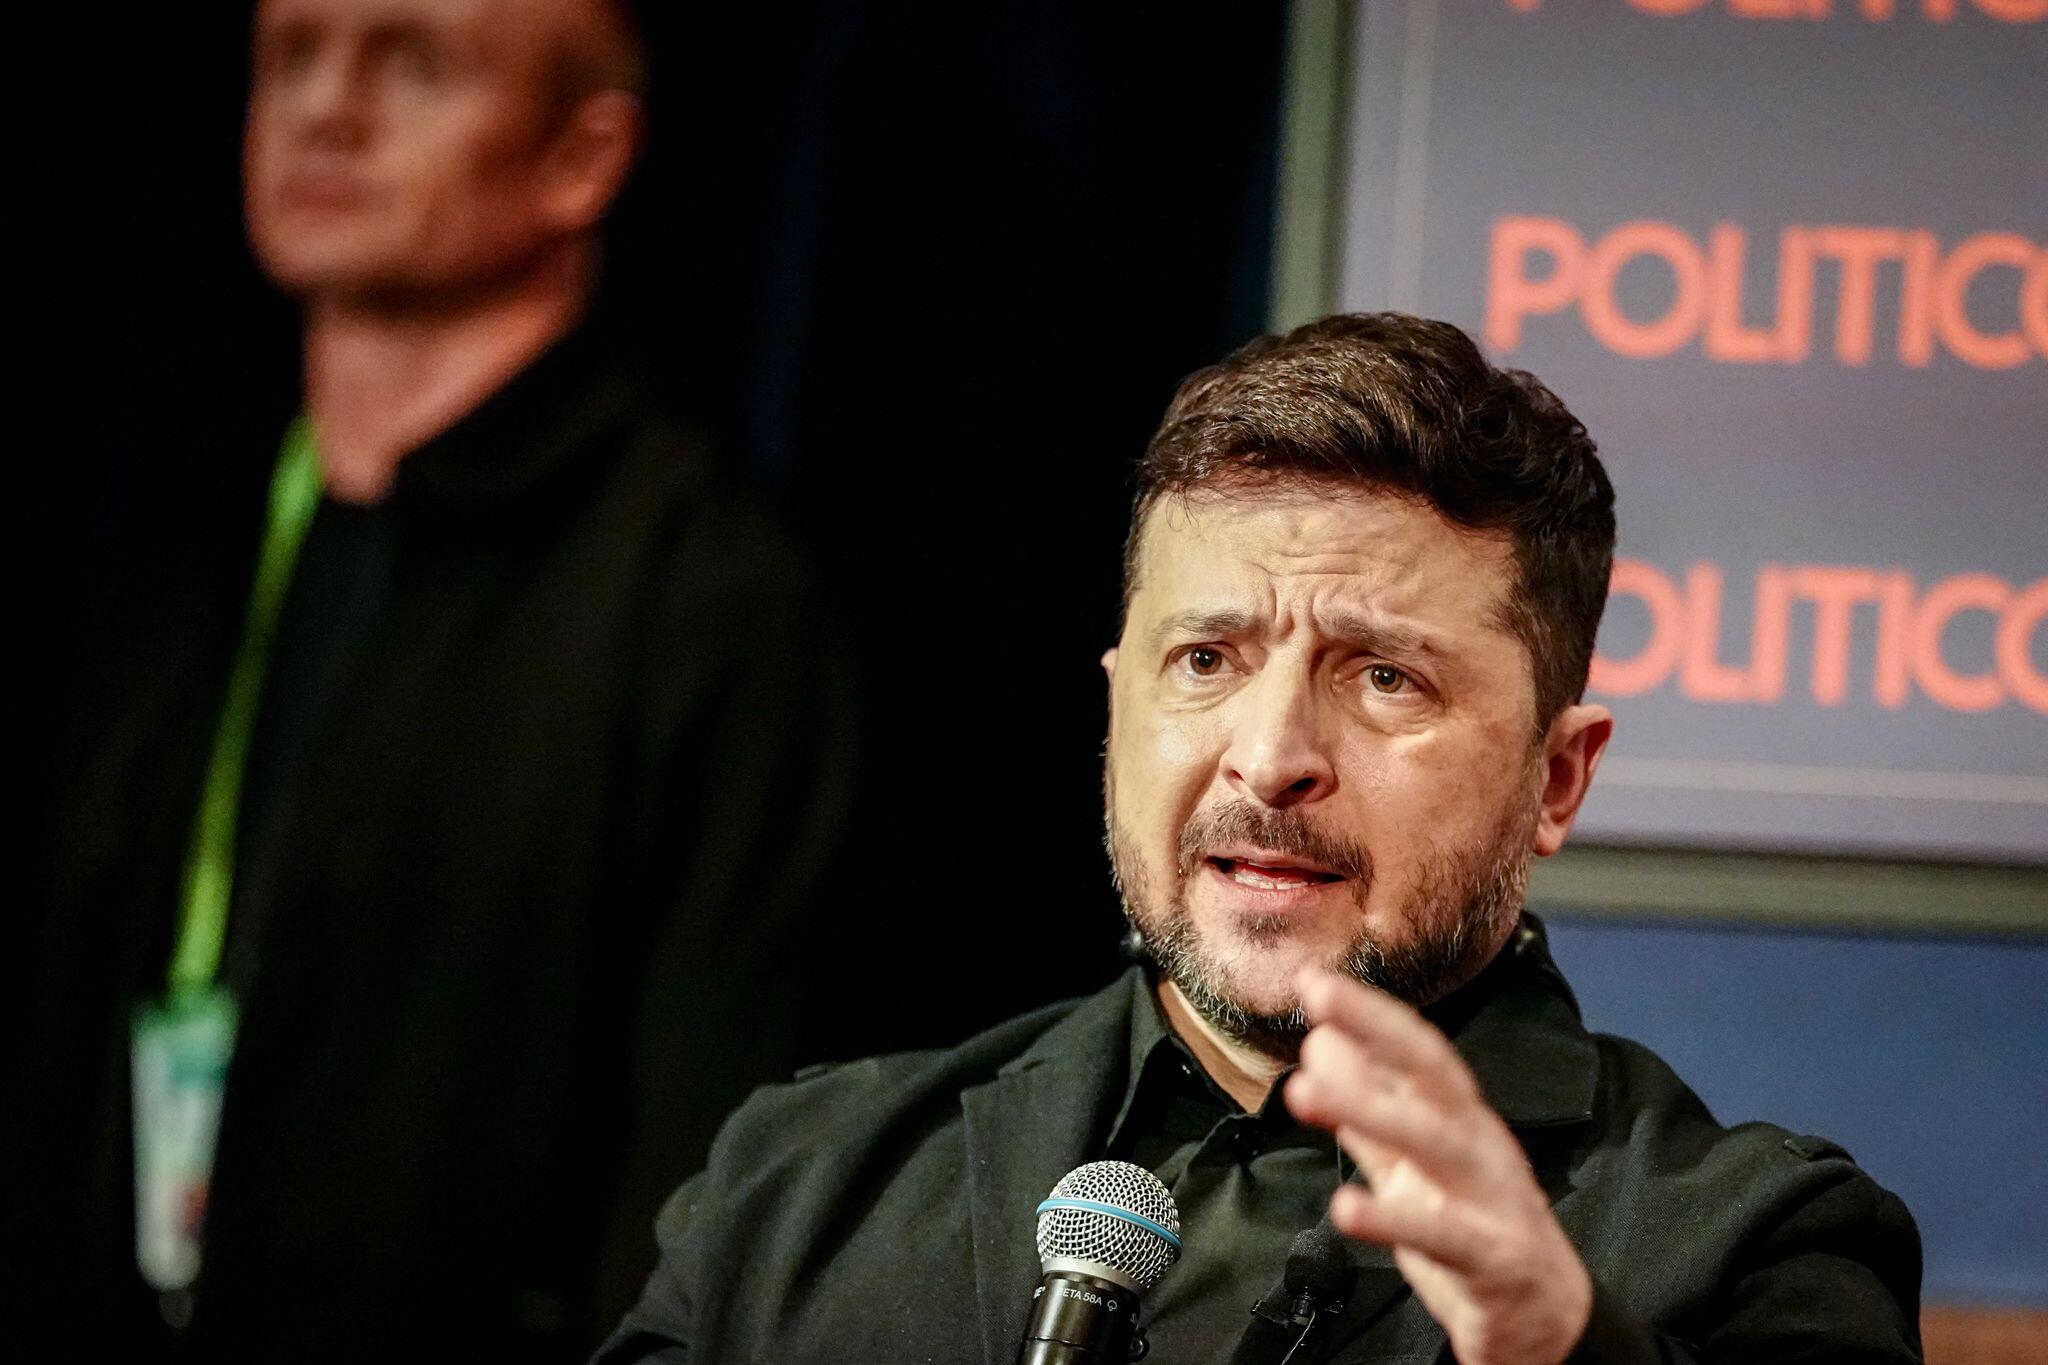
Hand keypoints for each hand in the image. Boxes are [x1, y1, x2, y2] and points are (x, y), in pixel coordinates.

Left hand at [1284, 969, 1591, 1364]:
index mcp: (1461, 1118)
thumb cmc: (1475, 1228)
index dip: (1371, 1012)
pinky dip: (1392, 1218)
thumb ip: (1369, 1112)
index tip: (1314, 980)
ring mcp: (1492, 1197)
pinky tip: (1345, 1207)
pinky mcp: (1493, 1257)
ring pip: (1437, 1142)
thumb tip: (1322, 1046)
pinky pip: (1442, 1234)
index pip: (1419, 1050)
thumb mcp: (1412, 1165)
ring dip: (1370, 1109)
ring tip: (1306, 1089)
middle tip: (1319, 1002)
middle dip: (1378, 1030)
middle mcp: (1480, 1144)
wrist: (1546, 1318)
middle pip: (1434, 1075)